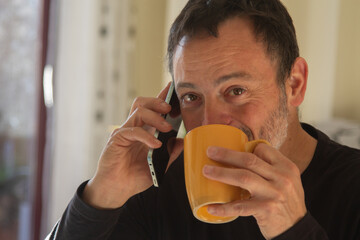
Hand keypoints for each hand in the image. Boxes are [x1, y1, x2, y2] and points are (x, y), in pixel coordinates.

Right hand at [83, 82, 177, 208]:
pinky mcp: (116, 139)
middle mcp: (133, 127)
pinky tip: (155, 145)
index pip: (152, 109)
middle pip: (142, 103)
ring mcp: (124, 132)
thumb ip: (170, 153)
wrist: (117, 190)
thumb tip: (182, 141)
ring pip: (138, 111)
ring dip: (155, 116)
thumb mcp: (158, 165)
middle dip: (157, 101)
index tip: (173, 89)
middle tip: (170, 108)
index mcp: (143, 131)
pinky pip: (132, 131)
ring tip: (167, 127)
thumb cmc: (135, 177)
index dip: (162, 97)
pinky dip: (146, 136)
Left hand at [203, 143, 306, 238]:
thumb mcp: (286, 181)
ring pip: (243, 178)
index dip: (245, 148)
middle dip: (227, 154)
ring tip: (206, 171)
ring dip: (222, 173)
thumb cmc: (286, 202)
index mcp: (286, 167)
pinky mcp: (266, 210)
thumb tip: (241, 157)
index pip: (263, 150)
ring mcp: (274, 194)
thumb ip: (269, 169)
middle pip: (249, 160)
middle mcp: (282, 178)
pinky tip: (211, 207)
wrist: (297, 230)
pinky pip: (240, 207)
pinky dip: (224, 207)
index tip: (230, 151)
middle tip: (210, 151)